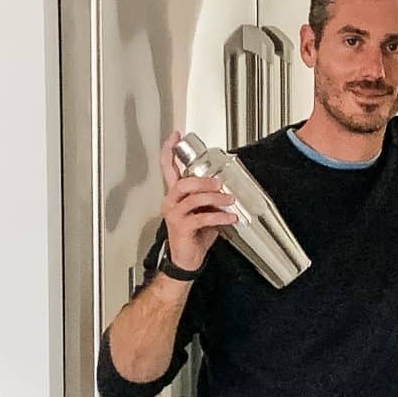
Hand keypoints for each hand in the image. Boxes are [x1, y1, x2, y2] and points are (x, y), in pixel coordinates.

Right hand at [157, 134, 237, 277]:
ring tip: (229, 200)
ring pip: (193, 198)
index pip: (167, 168)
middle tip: (220, 183)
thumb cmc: (193, 235)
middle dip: (204, 180)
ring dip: (215, 198)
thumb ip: (209, 198)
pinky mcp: (181, 227)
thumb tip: (226, 188)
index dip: (169, 151)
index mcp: (175, 195)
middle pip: (183, 181)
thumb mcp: (202, 211)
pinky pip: (202, 217)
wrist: (186, 260)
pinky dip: (219, 216)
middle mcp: (171, 202)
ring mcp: (174, 214)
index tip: (176, 136)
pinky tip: (229, 218)